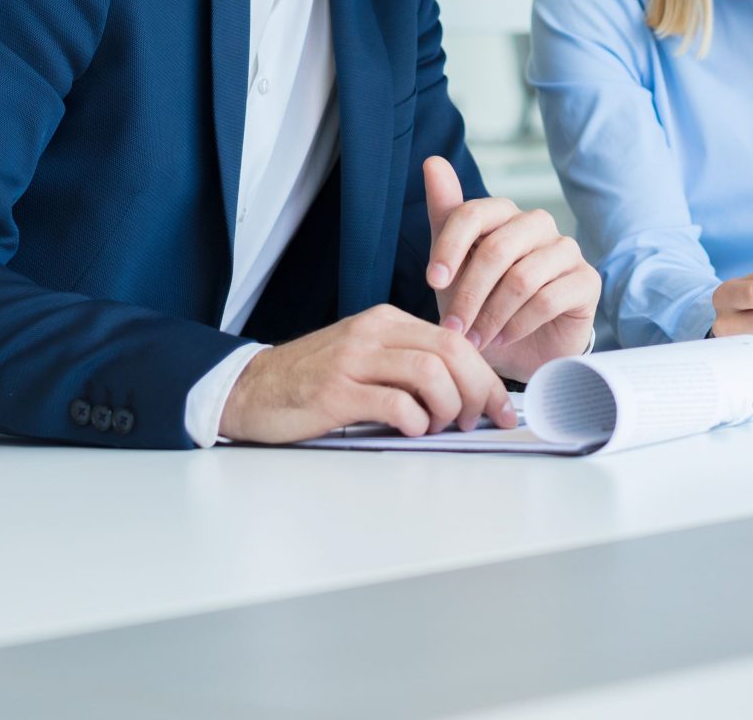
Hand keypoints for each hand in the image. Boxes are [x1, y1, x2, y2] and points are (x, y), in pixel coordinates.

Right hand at [218, 304, 510, 442]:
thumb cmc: (313, 381)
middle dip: (479, 391)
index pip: (455, 339)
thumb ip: (408, 365)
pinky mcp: (336, 392)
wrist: (251, 389)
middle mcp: (373, 332)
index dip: (487, 375)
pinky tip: (410, 431)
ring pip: (430, 373)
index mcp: (386, 321)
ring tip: (441, 428)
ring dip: (449, 407)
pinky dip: (415, 422)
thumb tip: (466, 394)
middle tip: (480, 422)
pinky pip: (395, 404)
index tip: (502, 408)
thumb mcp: (366, 358)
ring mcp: (353, 360)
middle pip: (451, 351)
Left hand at [423, 156, 599, 381]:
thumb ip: (446, 215)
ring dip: (492, 316)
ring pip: (522, 277)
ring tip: (477, 340)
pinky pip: (548, 299)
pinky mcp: (587, 280)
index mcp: (505, 215)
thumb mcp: (455, 267)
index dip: (449, 247)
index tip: (432, 282)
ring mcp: (566, 250)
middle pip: (497, 248)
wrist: (521, 351)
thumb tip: (432, 161)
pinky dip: (518, 325)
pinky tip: (504, 339)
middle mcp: (538, 225)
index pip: (473, 213)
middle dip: (469, 294)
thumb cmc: (484, 305)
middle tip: (453, 328)